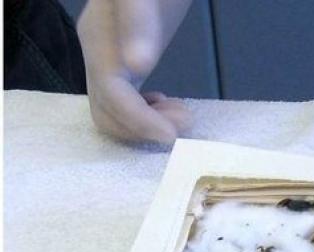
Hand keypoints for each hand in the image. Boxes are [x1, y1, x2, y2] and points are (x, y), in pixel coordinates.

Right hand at [78, 0, 192, 143]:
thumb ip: (138, 23)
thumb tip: (137, 66)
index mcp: (99, 39)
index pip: (110, 96)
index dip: (139, 122)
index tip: (173, 134)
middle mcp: (95, 52)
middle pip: (105, 113)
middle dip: (143, 129)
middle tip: (185, 119)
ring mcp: (104, 58)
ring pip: (111, 113)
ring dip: (145, 125)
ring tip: (181, 113)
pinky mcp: (119, 60)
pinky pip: (121, 102)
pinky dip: (144, 114)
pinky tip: (168, 103)